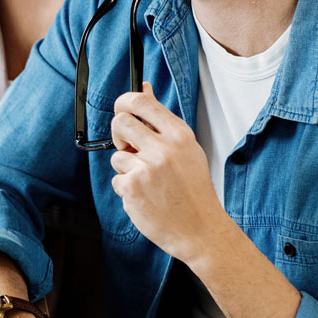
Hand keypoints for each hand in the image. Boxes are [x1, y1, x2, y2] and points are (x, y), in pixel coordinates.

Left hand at [110, 83, 229, 262]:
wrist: (201, 230)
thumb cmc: (193, 190)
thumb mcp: (185, 149)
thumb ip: (160, 119)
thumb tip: (144, 87)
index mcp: (179, 135)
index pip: (140, 102)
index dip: (124, 102)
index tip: (122, 110)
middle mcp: (163, 148)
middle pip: (120, 121)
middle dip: (119, 134)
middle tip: (128, 148)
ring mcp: (147, 168)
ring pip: (117, 156)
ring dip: (126, 169)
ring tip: (149, 182)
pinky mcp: (132, 188)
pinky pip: (117, 179)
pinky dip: (127, 189)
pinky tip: (147, 197)